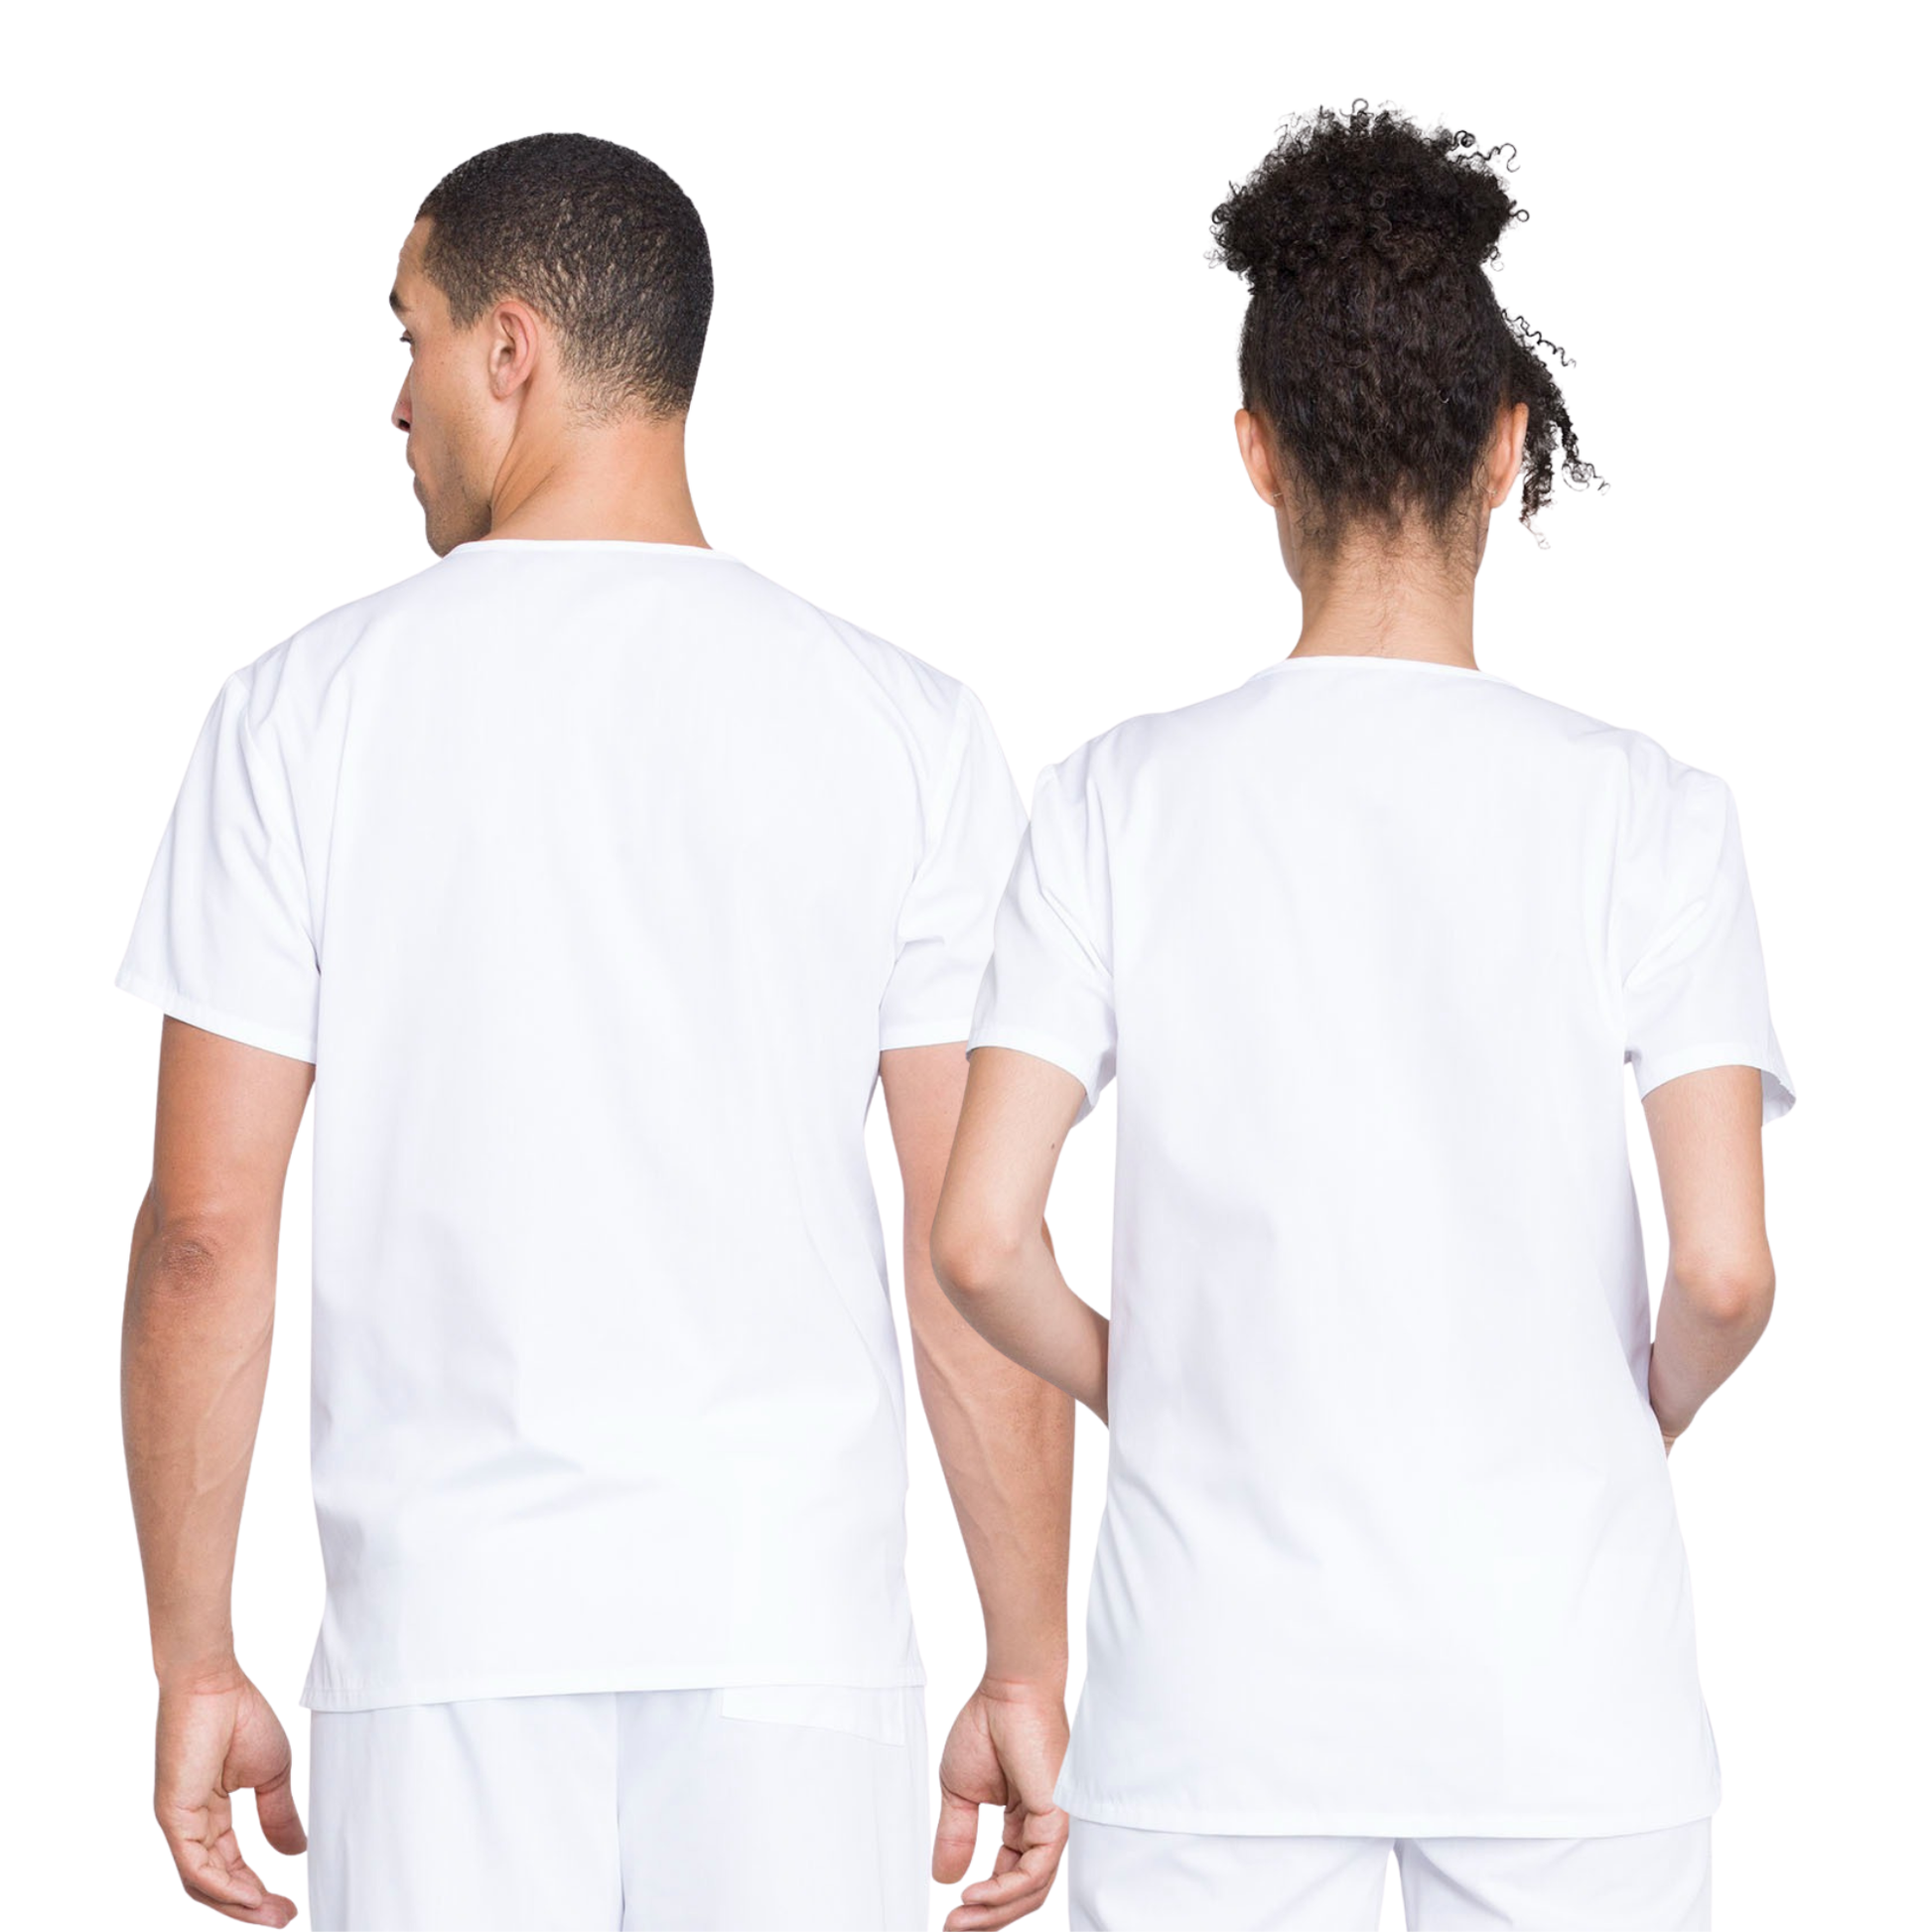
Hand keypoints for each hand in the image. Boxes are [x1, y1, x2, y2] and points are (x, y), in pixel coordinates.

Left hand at [154, 1668, 305, 1923]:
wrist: (214, 1683)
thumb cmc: (239, 1715)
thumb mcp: (271, 1774)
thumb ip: (278, 1815)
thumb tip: (295, 1852)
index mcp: (210, 1813)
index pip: (229, 1865)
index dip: (256, 1889)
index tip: (287, 1905)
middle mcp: (190, 1825)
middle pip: (215, 1883)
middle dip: (249, 1907)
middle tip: (283, 1918)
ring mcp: (179, 1823)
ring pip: (202, 1882)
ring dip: (237, 1904)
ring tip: (271, 1913)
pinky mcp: (172, 1816)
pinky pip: (194, 1865)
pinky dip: (221, 1885)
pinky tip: (247, 1895)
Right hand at [931, 1676, 1069, 1929]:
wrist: (1006, 1691)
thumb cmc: (989, 1725)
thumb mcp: (961, 1792)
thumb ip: (957, 1835)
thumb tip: (944, 1876)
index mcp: (1023, 1823)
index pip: (1009, 1877)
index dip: (982, 1902)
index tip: (951, 1915)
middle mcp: (1042, 1828)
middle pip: (1021, 1892)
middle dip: (986, 1917)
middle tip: (954, 1928)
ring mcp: (1053, 1825)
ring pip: (1030, 1889)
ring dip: (993, 1910)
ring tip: (962, 1918)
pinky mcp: (1057, 1818)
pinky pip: (1036, 1870)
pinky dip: (1005, 1889)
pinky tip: (977, 1892)